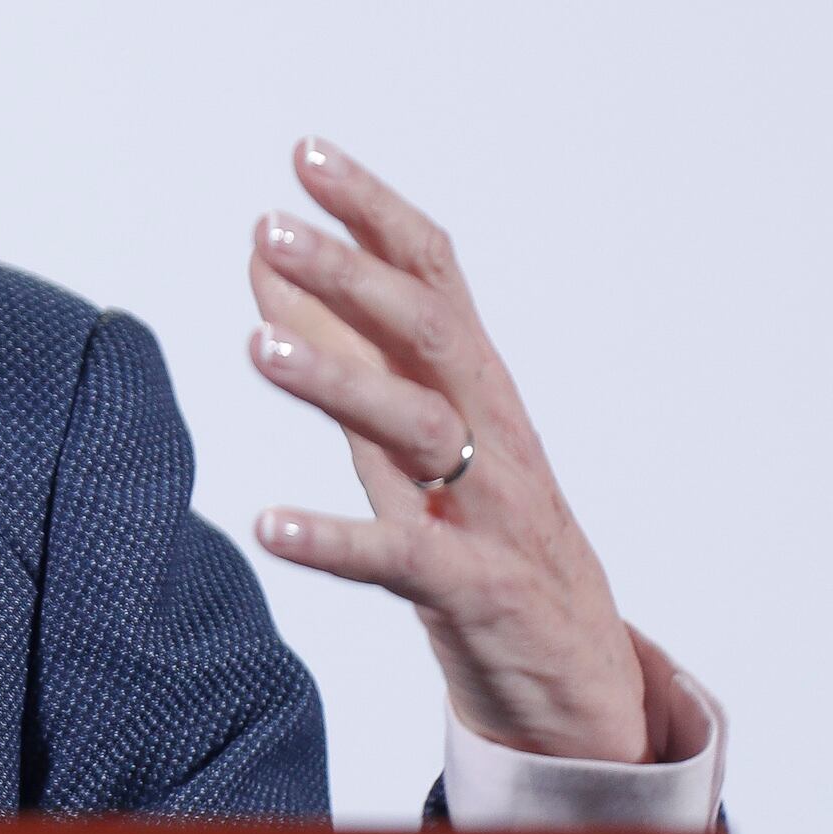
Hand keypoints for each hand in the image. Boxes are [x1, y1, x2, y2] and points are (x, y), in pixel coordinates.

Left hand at [243, 138, 650, 761]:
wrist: (576, 679)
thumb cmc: (480, 537)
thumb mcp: (402, 436)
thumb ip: (339, 347)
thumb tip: (265, 257)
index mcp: (473, 387)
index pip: (432, 277)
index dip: (374, 214)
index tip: (308, 154)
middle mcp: (492, 434)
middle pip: (429, 335)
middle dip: (353, 276)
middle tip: (274, 229)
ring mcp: (492, 511)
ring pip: (422, 429)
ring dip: (338, 383)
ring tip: (257, 349)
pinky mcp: (478, 592)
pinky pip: (405, 560)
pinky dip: (335, 541)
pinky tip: (268, 525)